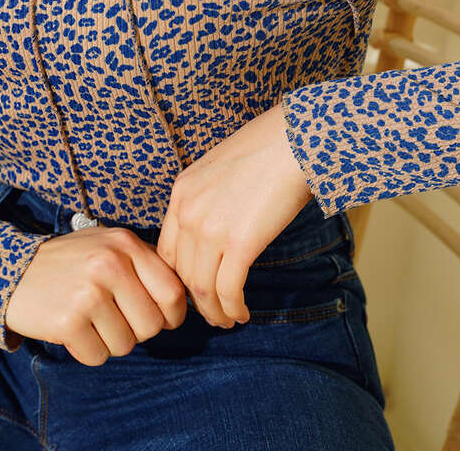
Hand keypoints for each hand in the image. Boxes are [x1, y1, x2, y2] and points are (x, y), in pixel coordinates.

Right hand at [4, 225, 187, 364]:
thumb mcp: (109, 246)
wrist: (13, 270)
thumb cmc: (71, 262)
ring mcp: (89, 293)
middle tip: (113, 317)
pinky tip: (73, 329)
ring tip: (89, 318)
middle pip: (152, 325)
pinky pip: (98, 356)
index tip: (160, 319)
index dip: (171, 315)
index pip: (173, 293)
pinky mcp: (68, 321)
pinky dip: (87, 351)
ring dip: (110, 341)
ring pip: (126, 344)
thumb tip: (181, 303)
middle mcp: (110, 264)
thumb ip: (143, 265)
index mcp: (126, 244)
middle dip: (136, 330)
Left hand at [155, 101, 312, 327]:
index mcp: (181, 192)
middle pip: (182, 272)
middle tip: (212, 312)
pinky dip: (232, 308)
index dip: (179, 276)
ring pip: (201, 288)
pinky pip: (227, 290)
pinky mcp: (239, 243)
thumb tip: (217, 227)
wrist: (293, 140)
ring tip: (228, 319)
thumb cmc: (266, 148)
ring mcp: (210, 228)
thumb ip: (208, 198)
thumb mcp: (219, 167)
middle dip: (196, 300)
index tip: (195, 288)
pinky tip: (242, 313)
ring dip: (214, 311)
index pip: (166, 249)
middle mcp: (188, 211)